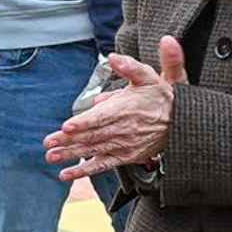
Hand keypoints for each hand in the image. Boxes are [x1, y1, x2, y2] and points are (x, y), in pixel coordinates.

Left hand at [46, 38, 185, 180]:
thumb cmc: (163, 97)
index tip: (67, 126)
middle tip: (48, 143)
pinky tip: (67, 174)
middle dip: (68, 140)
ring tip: (52, 157)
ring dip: (71, 154)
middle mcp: (123, 128)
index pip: (101, 117)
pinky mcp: (125, 156)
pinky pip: (103, 164)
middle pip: (92, 135)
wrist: (183, 122)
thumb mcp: (151, 76)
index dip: (84, 122)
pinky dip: (84, 170)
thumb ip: (132, 67)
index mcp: (126, 108)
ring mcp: (123, 144)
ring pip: (93, 150)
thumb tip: (114, 57)